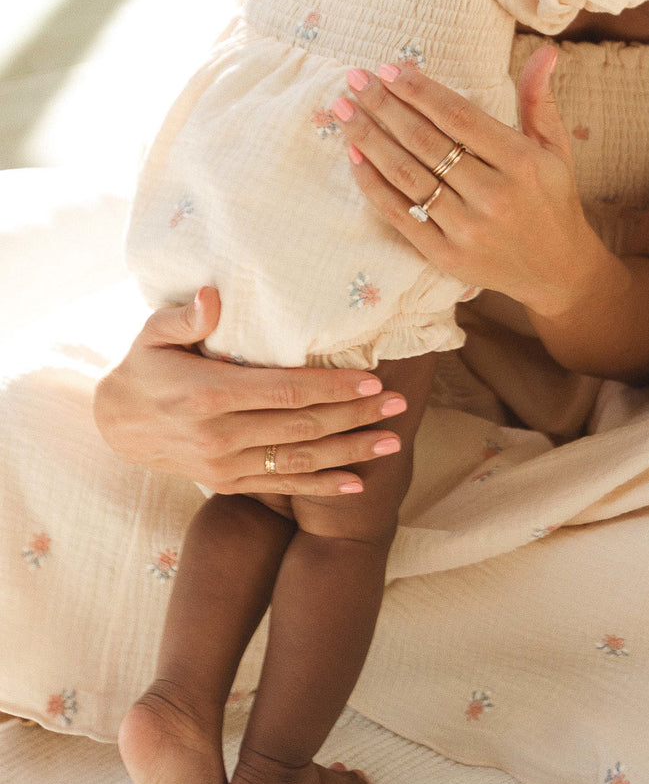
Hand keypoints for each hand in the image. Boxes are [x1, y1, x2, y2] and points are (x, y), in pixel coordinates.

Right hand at [93, 288, 411, 496]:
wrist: (116, 426)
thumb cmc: (145, 368)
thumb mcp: (152, 334)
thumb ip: (185, 317)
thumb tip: (212, 296)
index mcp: (208, 395)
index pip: (283, 392)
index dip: (330, 387)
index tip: (371, 379)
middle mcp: (220, 436)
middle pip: (301, 427)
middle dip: (354, 415)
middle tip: (398, 405)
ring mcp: (224, 465)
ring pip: (299, 460)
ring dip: (349, 452)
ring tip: (391, 442)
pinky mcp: (228, 483)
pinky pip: (282, 486)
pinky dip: (321, 487)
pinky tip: (356, 483)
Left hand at [334, 47, 606, 317]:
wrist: (557, 270)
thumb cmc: (551, 198)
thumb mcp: (555, 148)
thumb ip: (539, 99)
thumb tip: (545, 50)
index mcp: (521, 162)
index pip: (459, 117)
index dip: (420, 91)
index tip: (389, 69)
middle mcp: (494, 195)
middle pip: (426, 142)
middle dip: (384, 106)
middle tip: (354, 80)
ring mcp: (468, 229)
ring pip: (407, 175)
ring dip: (369, 139)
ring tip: (343, 111)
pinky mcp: (446, 256)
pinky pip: (400, 214)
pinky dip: (373, 184)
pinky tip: (354, 156)